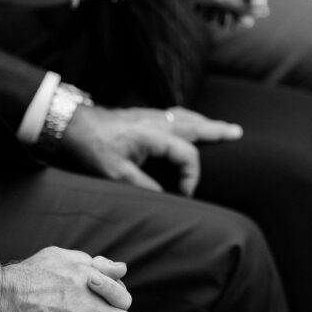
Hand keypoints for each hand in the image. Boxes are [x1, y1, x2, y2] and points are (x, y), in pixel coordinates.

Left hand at [61, 105, 242, 195]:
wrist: (73, 123)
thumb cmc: (93, 147)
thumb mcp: (115, 173)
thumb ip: (143, 185)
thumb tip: (166, 198)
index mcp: (153, 135)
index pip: (186, 153)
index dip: (191, 175)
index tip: (185, 193)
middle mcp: (156, 121)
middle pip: (195, 125)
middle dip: (217, 130)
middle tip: (237, 132)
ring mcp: (150, 115)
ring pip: (185, 117)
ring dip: (205, 122)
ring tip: (221, 127)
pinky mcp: (143, 115)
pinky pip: (174, 114)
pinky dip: (189, 117)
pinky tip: (190, 121)